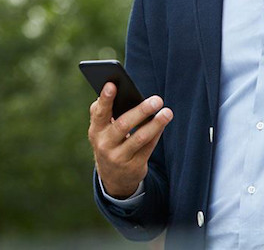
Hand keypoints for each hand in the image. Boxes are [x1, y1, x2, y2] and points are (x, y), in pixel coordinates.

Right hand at [88, 83, 172, 198]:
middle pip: (123, 125)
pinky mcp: (134, 166)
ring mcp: (119, 157)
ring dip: (155, 124)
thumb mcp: (102, 131)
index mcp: (95, 131)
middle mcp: (104, 145)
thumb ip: (106, 112)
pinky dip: (157, 133)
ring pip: (139, 138)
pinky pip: (148, 147)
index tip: (112, 84)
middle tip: (157, 100)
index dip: (105, 99)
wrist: (113, 178)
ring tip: (167, 112)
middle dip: (141, 111)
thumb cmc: (110, 142)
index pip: (99, 113)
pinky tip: (164, 122)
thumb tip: (117, 88)